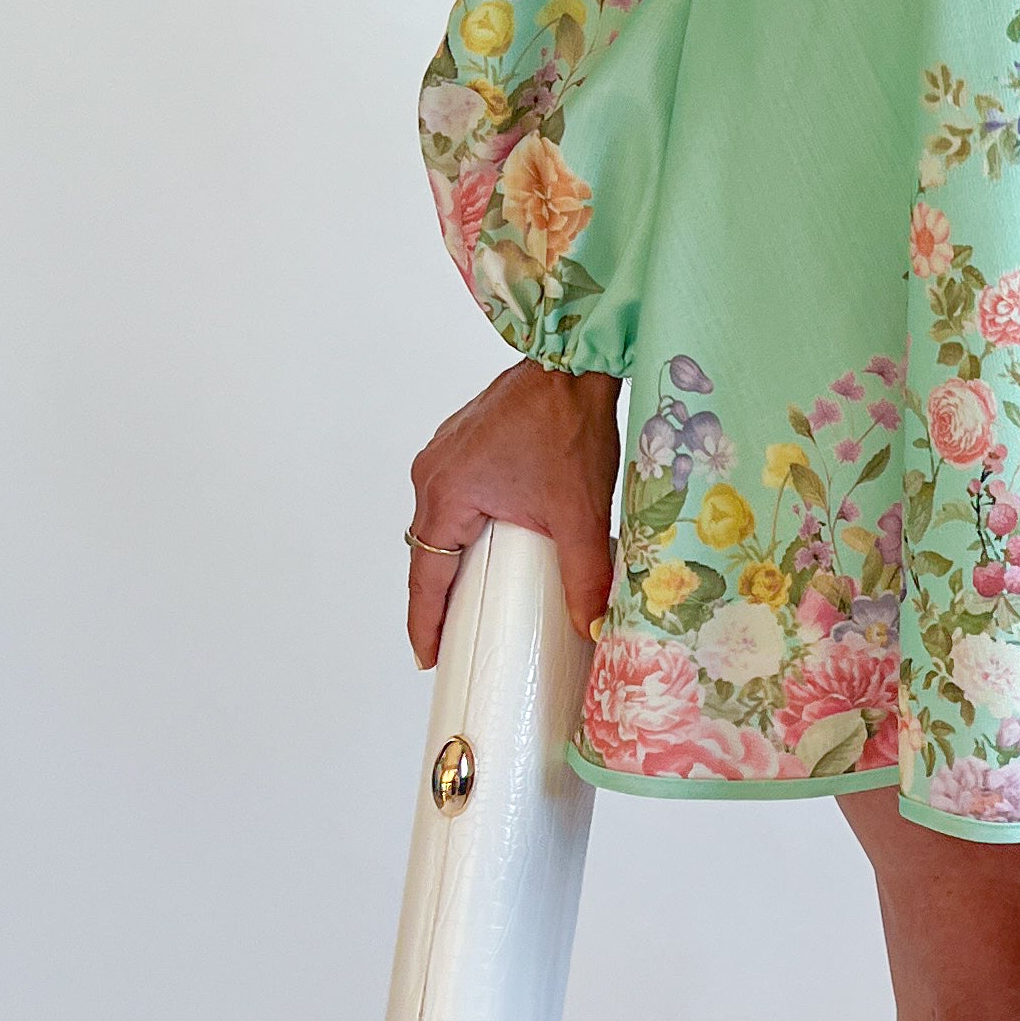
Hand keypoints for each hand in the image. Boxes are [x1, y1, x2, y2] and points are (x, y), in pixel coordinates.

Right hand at [405, 360, 622, 665]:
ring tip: (470, 596)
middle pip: (426, 552)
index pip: (426, 579)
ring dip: (451, 558)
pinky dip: (462, 525)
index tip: (429, 658)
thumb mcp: (578, 512)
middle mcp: (432, 474)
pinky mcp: (461, 443)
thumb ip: (584, 576)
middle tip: (453, 637)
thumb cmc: (568, 425)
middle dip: (437, 597)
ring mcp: (443, 455)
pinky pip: (451, 497)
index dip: (426, 624)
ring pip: (438, 523)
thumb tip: (593, 627)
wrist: (572, 362)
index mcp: (446, 496)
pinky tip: (488, 541)